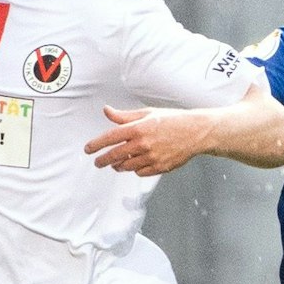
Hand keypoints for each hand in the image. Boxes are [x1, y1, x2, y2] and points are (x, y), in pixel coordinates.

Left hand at [85, 106, 213, 175]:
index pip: (110, 138)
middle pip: (115, 156)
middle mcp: (143, 144)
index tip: (88, 149)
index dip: (96, 144)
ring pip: (126, 166)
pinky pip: (140, 172)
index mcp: (138, 128)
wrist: (196, 132)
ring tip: (116, 164)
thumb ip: (124, 116)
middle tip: (98, 162)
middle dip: (103, 160)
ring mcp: (151, 157)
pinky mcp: (159, 167)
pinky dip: (135, 169)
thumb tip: (107, 111)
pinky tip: (135, 164)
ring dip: (118, 166)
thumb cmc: (172, 120)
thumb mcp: (147, 113)